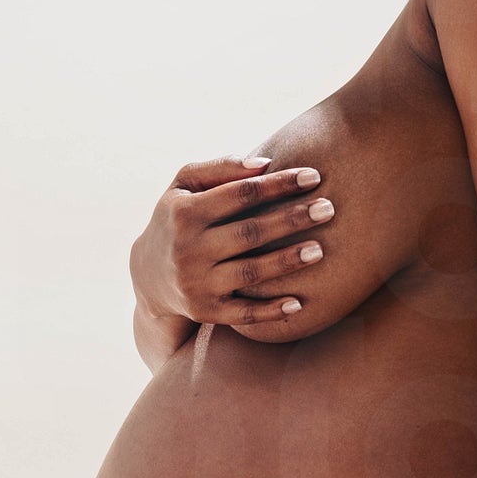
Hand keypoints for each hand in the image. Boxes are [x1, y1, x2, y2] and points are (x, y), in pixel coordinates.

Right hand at [130, 155, 336, 332]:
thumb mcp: (183, 186)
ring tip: (320, 250)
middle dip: (292, 220)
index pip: (240, 193)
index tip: (314, 176)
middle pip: (249, 232)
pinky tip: (299, 302)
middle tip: (329, 208)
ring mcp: (196, 283)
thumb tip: (265, 163)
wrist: (147, 275)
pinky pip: (242, 314)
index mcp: (185, 212)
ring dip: (287, 262)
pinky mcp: (205, 311)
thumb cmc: (178, 218)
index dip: (278, 184)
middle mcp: (188, 249)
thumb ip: (219, 168)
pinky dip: (270, 311)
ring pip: (250, 273)